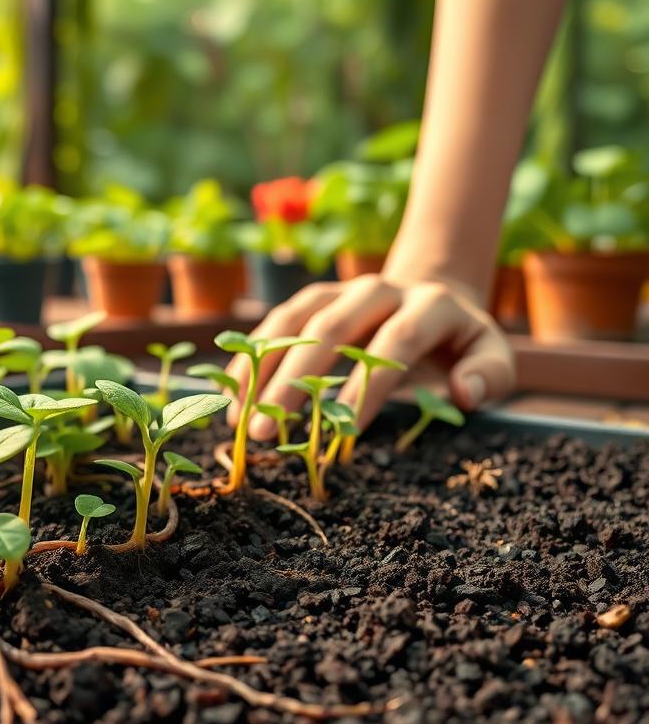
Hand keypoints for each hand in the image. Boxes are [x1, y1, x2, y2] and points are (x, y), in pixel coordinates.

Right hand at [225, 273, 515, 440]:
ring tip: (240, 418)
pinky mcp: (312, 298)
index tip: (344, 434)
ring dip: (261, 370)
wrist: (431, 293)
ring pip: (292, 322)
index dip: (368, 387)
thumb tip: (463, 394)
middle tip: (266, 430)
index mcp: (427, 303)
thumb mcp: (491, 353)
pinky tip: (233, 396)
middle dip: (294, 382)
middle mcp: (378, 289)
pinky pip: (274, 324)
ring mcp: (340, 289)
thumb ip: (489, 374)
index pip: (394, 343)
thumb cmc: (459, 340)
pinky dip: (250, 357)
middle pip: (330, 330)